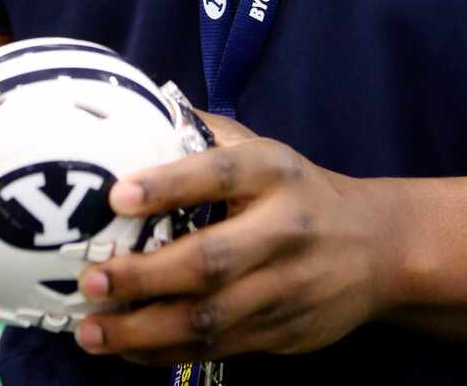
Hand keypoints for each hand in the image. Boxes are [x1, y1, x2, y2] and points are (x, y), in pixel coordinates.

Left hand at [76, 111, 406, 364]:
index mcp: (274, 172)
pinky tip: (125, 348)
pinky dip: (165, 351)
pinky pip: (217, 348)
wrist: (375, 247)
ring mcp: (286, 288)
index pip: (218, 173)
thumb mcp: (262, 150)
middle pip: (210, 261)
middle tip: (91, 280)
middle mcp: (284, 230)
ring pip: (210, 318)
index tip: (117, 196)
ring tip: (91, 330)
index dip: (168, 185)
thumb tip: (135, 115)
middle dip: (144, 277)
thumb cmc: (296, 189)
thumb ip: (204, 135)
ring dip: (143, 329)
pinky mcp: (283, 333)